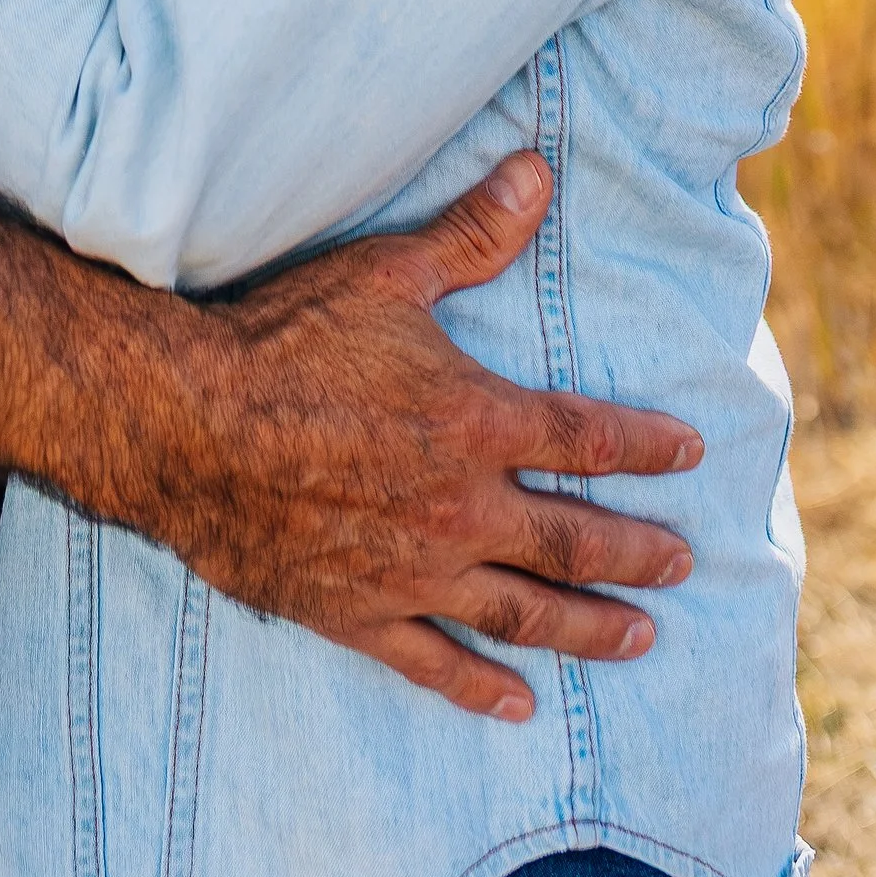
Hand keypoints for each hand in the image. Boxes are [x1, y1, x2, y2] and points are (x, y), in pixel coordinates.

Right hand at [124, 155, 700, 721]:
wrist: (184, 423)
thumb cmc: (282, 340)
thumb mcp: (384, 273)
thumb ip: (472, 235)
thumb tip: (539, 172)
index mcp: (474, 421)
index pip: (587, 436)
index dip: (646, 444)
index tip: (691, 451)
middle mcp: (460, 507)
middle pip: (574, 539)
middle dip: (638, 551)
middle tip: (686, 564)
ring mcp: (413, 569)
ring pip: (524, 611)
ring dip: (589, 628)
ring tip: (642, 637)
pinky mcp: (359, 612)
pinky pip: (434, 662)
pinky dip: (481, 686)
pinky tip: (518, 705)